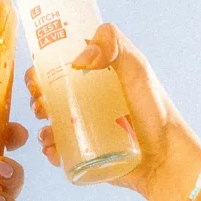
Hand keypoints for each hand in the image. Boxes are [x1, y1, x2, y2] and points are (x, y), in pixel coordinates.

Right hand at [25, 23, 198, 200]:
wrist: (164, 155)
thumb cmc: (155, 107)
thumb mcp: (136, 66)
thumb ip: (113, 44)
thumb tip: (78, 60)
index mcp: (94, 76)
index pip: (58, 66)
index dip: (41, 68)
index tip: (36, 75)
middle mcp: (85, 100)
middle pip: (48, 94)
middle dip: (37, 98)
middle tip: (42, 105)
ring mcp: (83, 127)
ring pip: (49, 123)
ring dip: (40, 125)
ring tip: (48, 129)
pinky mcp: (83, 152)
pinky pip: (57, 150)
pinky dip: (48, 149)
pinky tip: (53, 148)